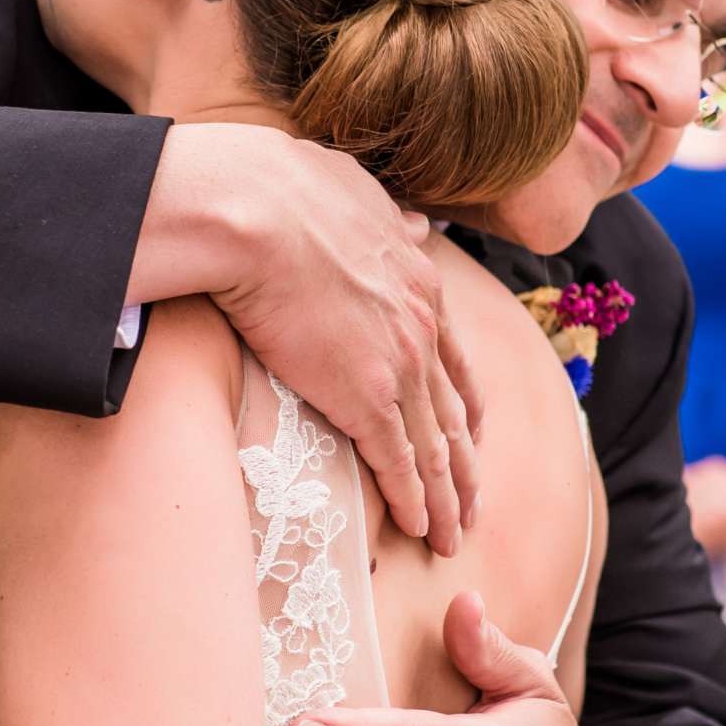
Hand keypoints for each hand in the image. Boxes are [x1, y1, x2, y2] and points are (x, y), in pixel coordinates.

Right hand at [144, 124, 481, 554]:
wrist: (253, 210)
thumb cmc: (280, 190)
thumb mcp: (353, 191)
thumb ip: (386, 215)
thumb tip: (414, 221)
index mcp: (418, 282)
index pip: (453, 357)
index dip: (462, 401)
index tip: (471, 432)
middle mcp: (422, 328)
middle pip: (454, 411)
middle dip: (466, 463)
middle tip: (472, 502)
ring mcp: (400, 365)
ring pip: (436, 447)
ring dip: (449, 498)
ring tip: (452, 536)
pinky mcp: (366, 397)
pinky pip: (399, 462)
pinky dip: (414, 500)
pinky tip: (420, 526)